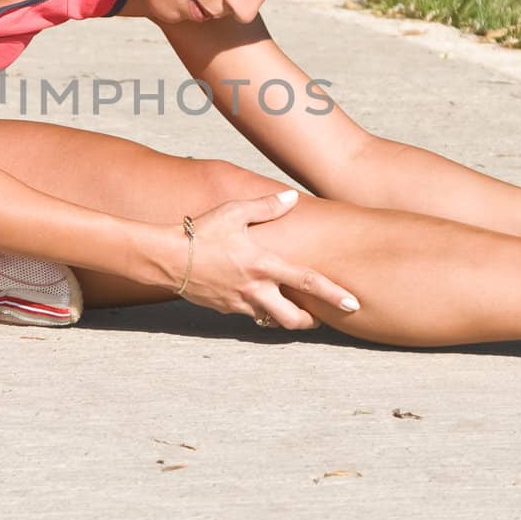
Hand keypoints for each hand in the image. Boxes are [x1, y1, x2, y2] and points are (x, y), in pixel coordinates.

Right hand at [167, 189, 359, 329]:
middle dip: (311, 322)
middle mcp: (255, 289)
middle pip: (293, 318)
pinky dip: (259, 310)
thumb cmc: (200, 232)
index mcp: (263, 265)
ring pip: (272, 320)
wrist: (165, 258)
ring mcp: (239, 303)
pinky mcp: (225, 309)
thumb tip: (292, 198)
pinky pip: (249, 314)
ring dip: (285, 317)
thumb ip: (266, 206)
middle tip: (320, 318)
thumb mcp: (234, 212)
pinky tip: (257, 297)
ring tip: (292, 309)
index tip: (354, 305)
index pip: (308, 283)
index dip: (334, 295)